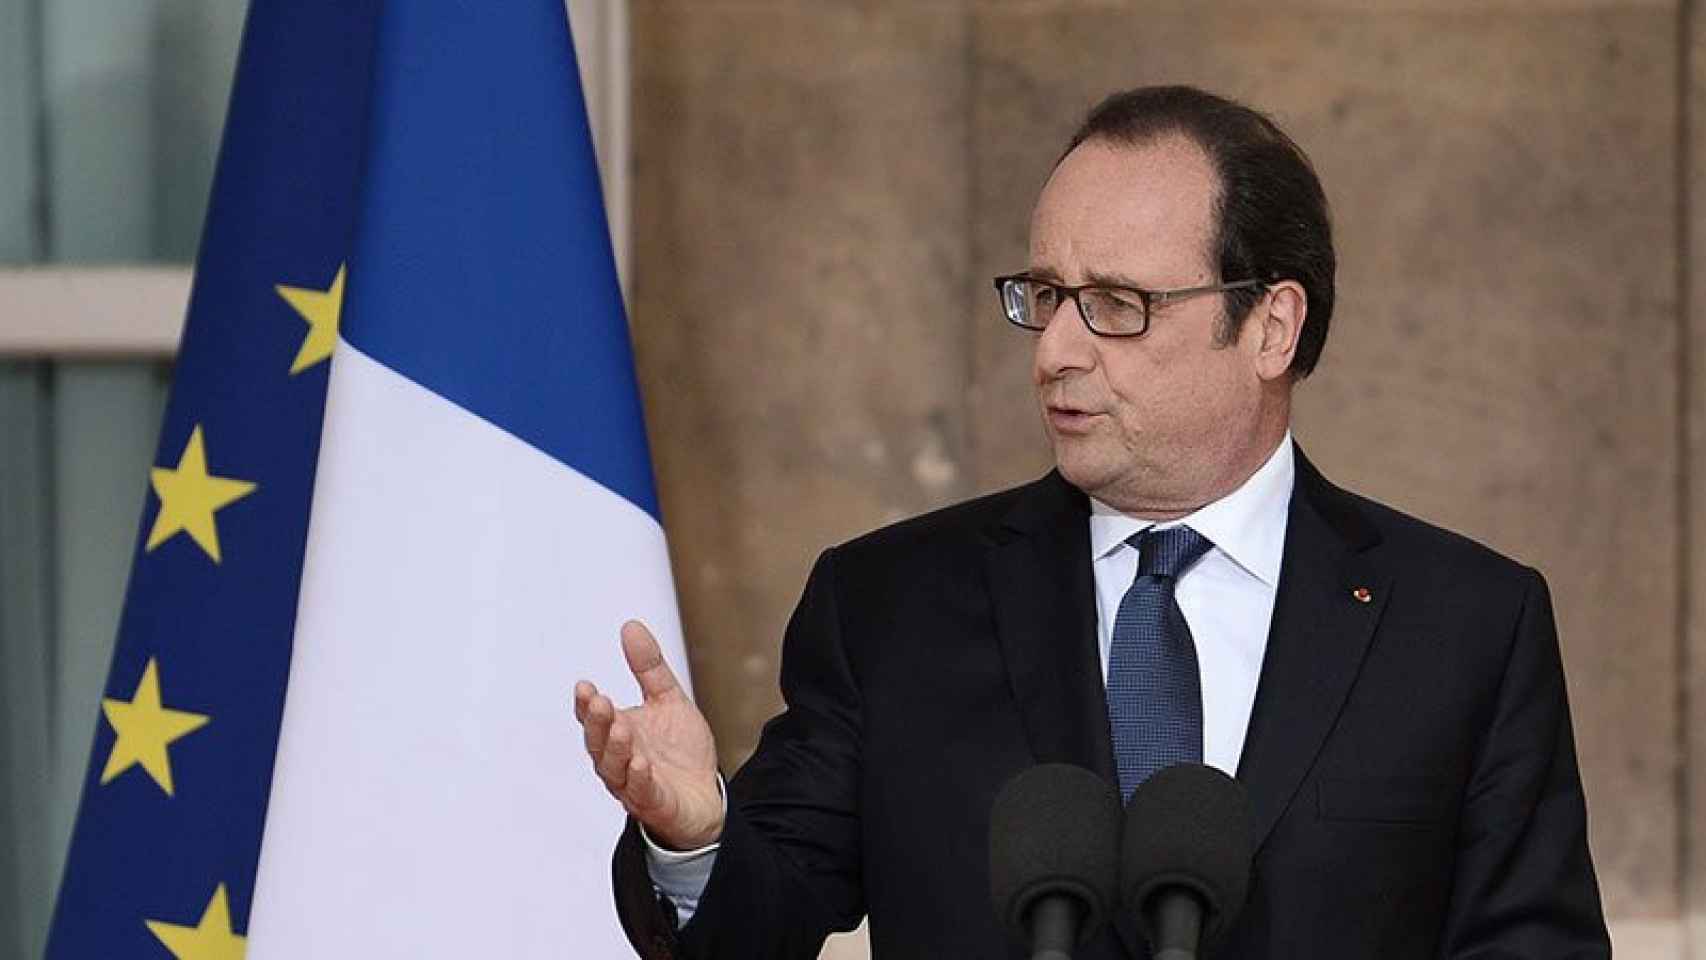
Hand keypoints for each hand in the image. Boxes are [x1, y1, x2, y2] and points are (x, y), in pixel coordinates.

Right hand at [574, 620, 723, 849]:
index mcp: (618, 733)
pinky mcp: (654, 804)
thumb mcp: (669, 700)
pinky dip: (639, 778)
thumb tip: (630, 626)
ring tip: (621, 729)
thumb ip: (649, 668)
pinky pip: (642, 793)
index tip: (585, 686)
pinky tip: (641, 763)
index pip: (594, 718)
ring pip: (614, 769)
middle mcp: (619, 760)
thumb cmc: (680, 752)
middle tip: (599, 701)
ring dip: (615, 749)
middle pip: (598, 743)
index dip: (587, 704)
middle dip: (597, 722)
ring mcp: (634, 784)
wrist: (704, 796)